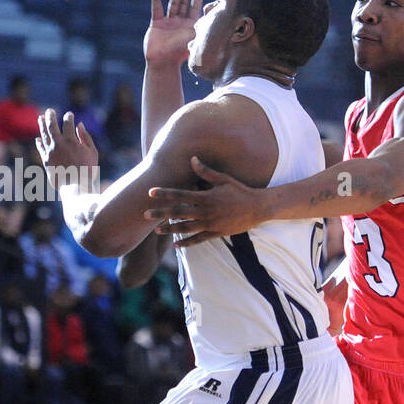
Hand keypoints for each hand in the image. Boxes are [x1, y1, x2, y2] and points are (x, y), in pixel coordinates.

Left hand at [36, 109, 98, 179]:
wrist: (76, 186)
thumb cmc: (87, 170)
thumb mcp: (92, 152)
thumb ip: (86, 137)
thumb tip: (79, 125)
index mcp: (72, 141)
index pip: (68, 124)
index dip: (68, 117)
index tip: (69, 114)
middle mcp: (59, 144)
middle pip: (52, 126)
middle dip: (51, 116)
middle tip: (50, 111)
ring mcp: (51, 152)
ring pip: (44, 135)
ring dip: (42, 125)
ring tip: (40, 118)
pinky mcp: (46, 161)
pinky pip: (41, 148)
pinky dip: (39, 142)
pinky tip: (38, 138)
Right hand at [144, 0, 201, 66]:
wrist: (163, 64)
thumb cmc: (180, 55)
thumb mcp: (195, 39)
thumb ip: (203, 29)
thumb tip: (217, 19)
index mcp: (190, 27)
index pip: (195, 10)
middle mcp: (180, 23)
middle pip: (183, 3)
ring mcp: (168, 22)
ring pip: (173, 4)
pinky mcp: (156, 24)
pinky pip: (156, 8)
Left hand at [145, 156, 266, 245]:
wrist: (258, 208)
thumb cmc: (240, 191)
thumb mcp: (224, 179)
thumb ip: (206, 171)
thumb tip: (192, 159)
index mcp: (206, 197)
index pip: (180, 195)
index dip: (164, 193)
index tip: (150, 193)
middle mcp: (206, 211)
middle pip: (179, 213)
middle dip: (161, 213)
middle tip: (145, 215)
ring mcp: (211, 224)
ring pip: (186, 228)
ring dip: (170, 229)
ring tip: (157, 230)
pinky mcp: (216, 233)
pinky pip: (199, 239)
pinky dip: (187, 243)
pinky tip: (176, 245)